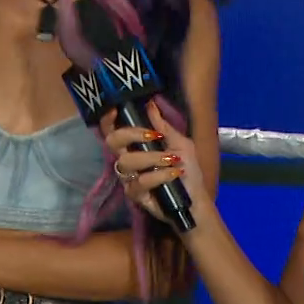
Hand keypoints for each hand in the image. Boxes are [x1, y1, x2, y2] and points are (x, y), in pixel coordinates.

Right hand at [105, 103, 204, 223]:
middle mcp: (127, 159)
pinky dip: (160, 175)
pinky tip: (174, 174)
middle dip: (131, 134)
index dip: (108, 121)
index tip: (115, 111)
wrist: (195, 199)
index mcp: (136, 145)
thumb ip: (164, 127)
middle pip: (112, 142)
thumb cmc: (188, 170)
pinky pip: (140, 181)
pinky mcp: (134, 194)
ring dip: (152, 158)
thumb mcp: (181, 144)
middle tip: (152, 135)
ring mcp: (128, 177)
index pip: (114, 130)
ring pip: (126, 162)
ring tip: (172, 160)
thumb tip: (150, 104)